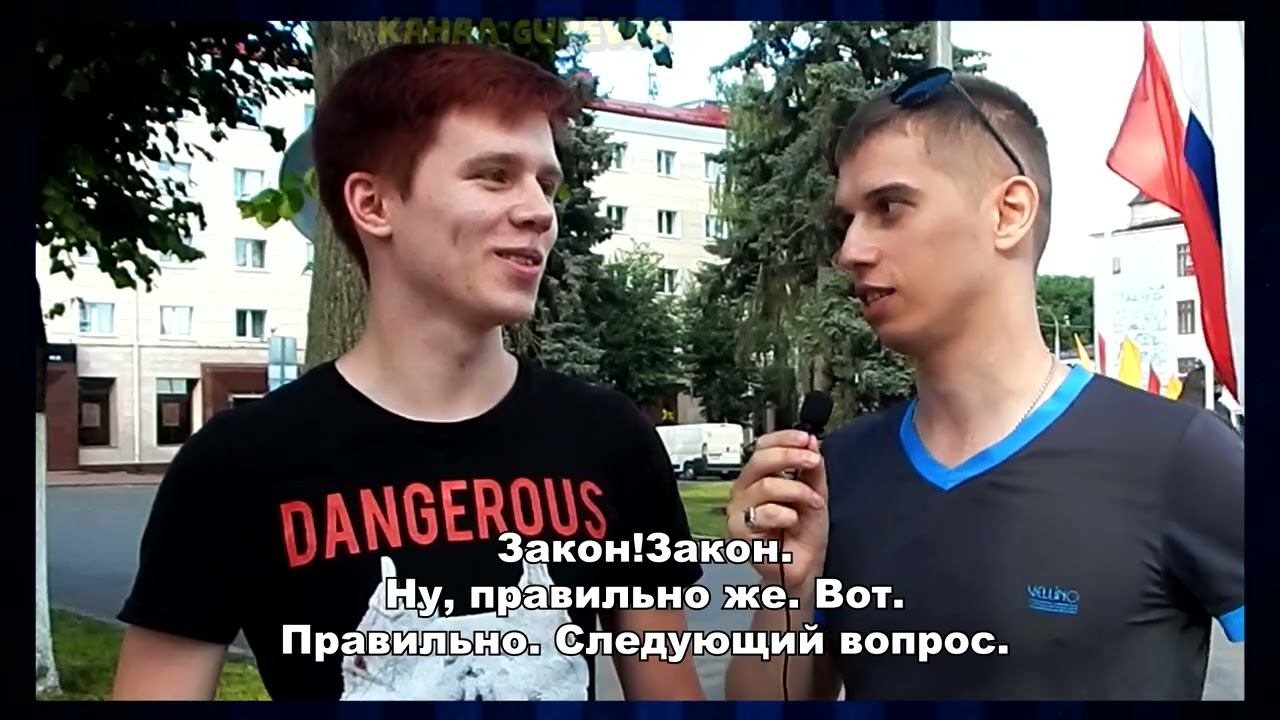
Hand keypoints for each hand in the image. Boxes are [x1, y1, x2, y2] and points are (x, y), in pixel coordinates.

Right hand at [726, 430, 827, 593]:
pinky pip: (763, 513)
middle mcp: (746, 490)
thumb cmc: (804, 533)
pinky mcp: (739, 531)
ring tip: (814, 503)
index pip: (763, 447)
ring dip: (798, 492)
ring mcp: (739, 510)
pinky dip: (786, 516)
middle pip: (760, 459)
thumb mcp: (815, 492)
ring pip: (766, 485)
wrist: (804, 566)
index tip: (806, 439)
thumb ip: (812, 468)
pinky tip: (792, 523)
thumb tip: (810, 442)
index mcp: (760, 477)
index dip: (783, 438)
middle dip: (791, 457)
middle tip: (813, 461)